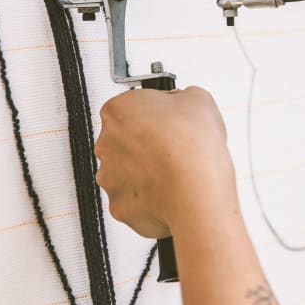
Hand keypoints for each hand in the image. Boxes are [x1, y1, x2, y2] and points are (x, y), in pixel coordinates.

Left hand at [95, 86, 235, 238]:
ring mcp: (110, 177)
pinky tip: (172, 192)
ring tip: (177, 172)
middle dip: (149, 143)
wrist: (196, 190)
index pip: (133, 106)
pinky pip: (134, 200)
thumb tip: (185, 103)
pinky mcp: (119, 206)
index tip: (172, 119)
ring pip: (128, 172)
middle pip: (127, 140)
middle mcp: (106, 144)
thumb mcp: (199, 99)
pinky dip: (151, 198)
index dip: (157, 113)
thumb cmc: (193, 147)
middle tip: (176, 147)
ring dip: (148, 172)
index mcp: (117, 110)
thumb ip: (183, 97)